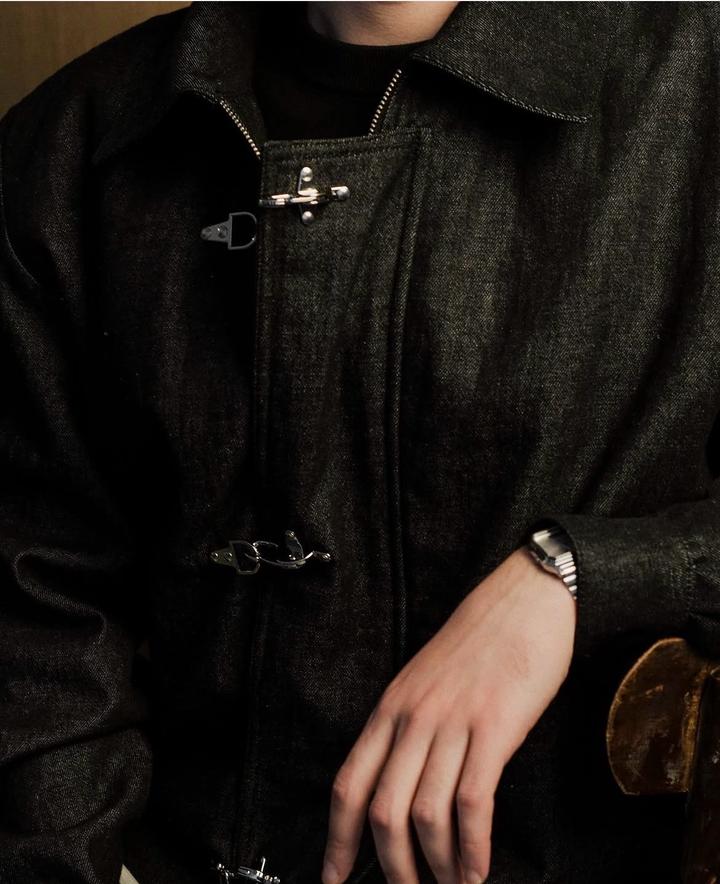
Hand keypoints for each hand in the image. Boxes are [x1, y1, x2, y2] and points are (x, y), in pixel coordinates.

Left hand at [321, 546, 576, 883]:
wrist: (521, 601)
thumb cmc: (478, 643)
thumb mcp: (426, 680)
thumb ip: (411, 727)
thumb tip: (403, 783)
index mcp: (392, 708)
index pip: (349, 782)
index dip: (337, 838)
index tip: (333, 876)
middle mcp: (413, 718)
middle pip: (382, 809)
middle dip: (392, 866)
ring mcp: (452, 722)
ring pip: (424, 813)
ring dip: (436, 865)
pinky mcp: (494, 726)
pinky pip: (472, 800)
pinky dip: (471, 845)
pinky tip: (477, 867)